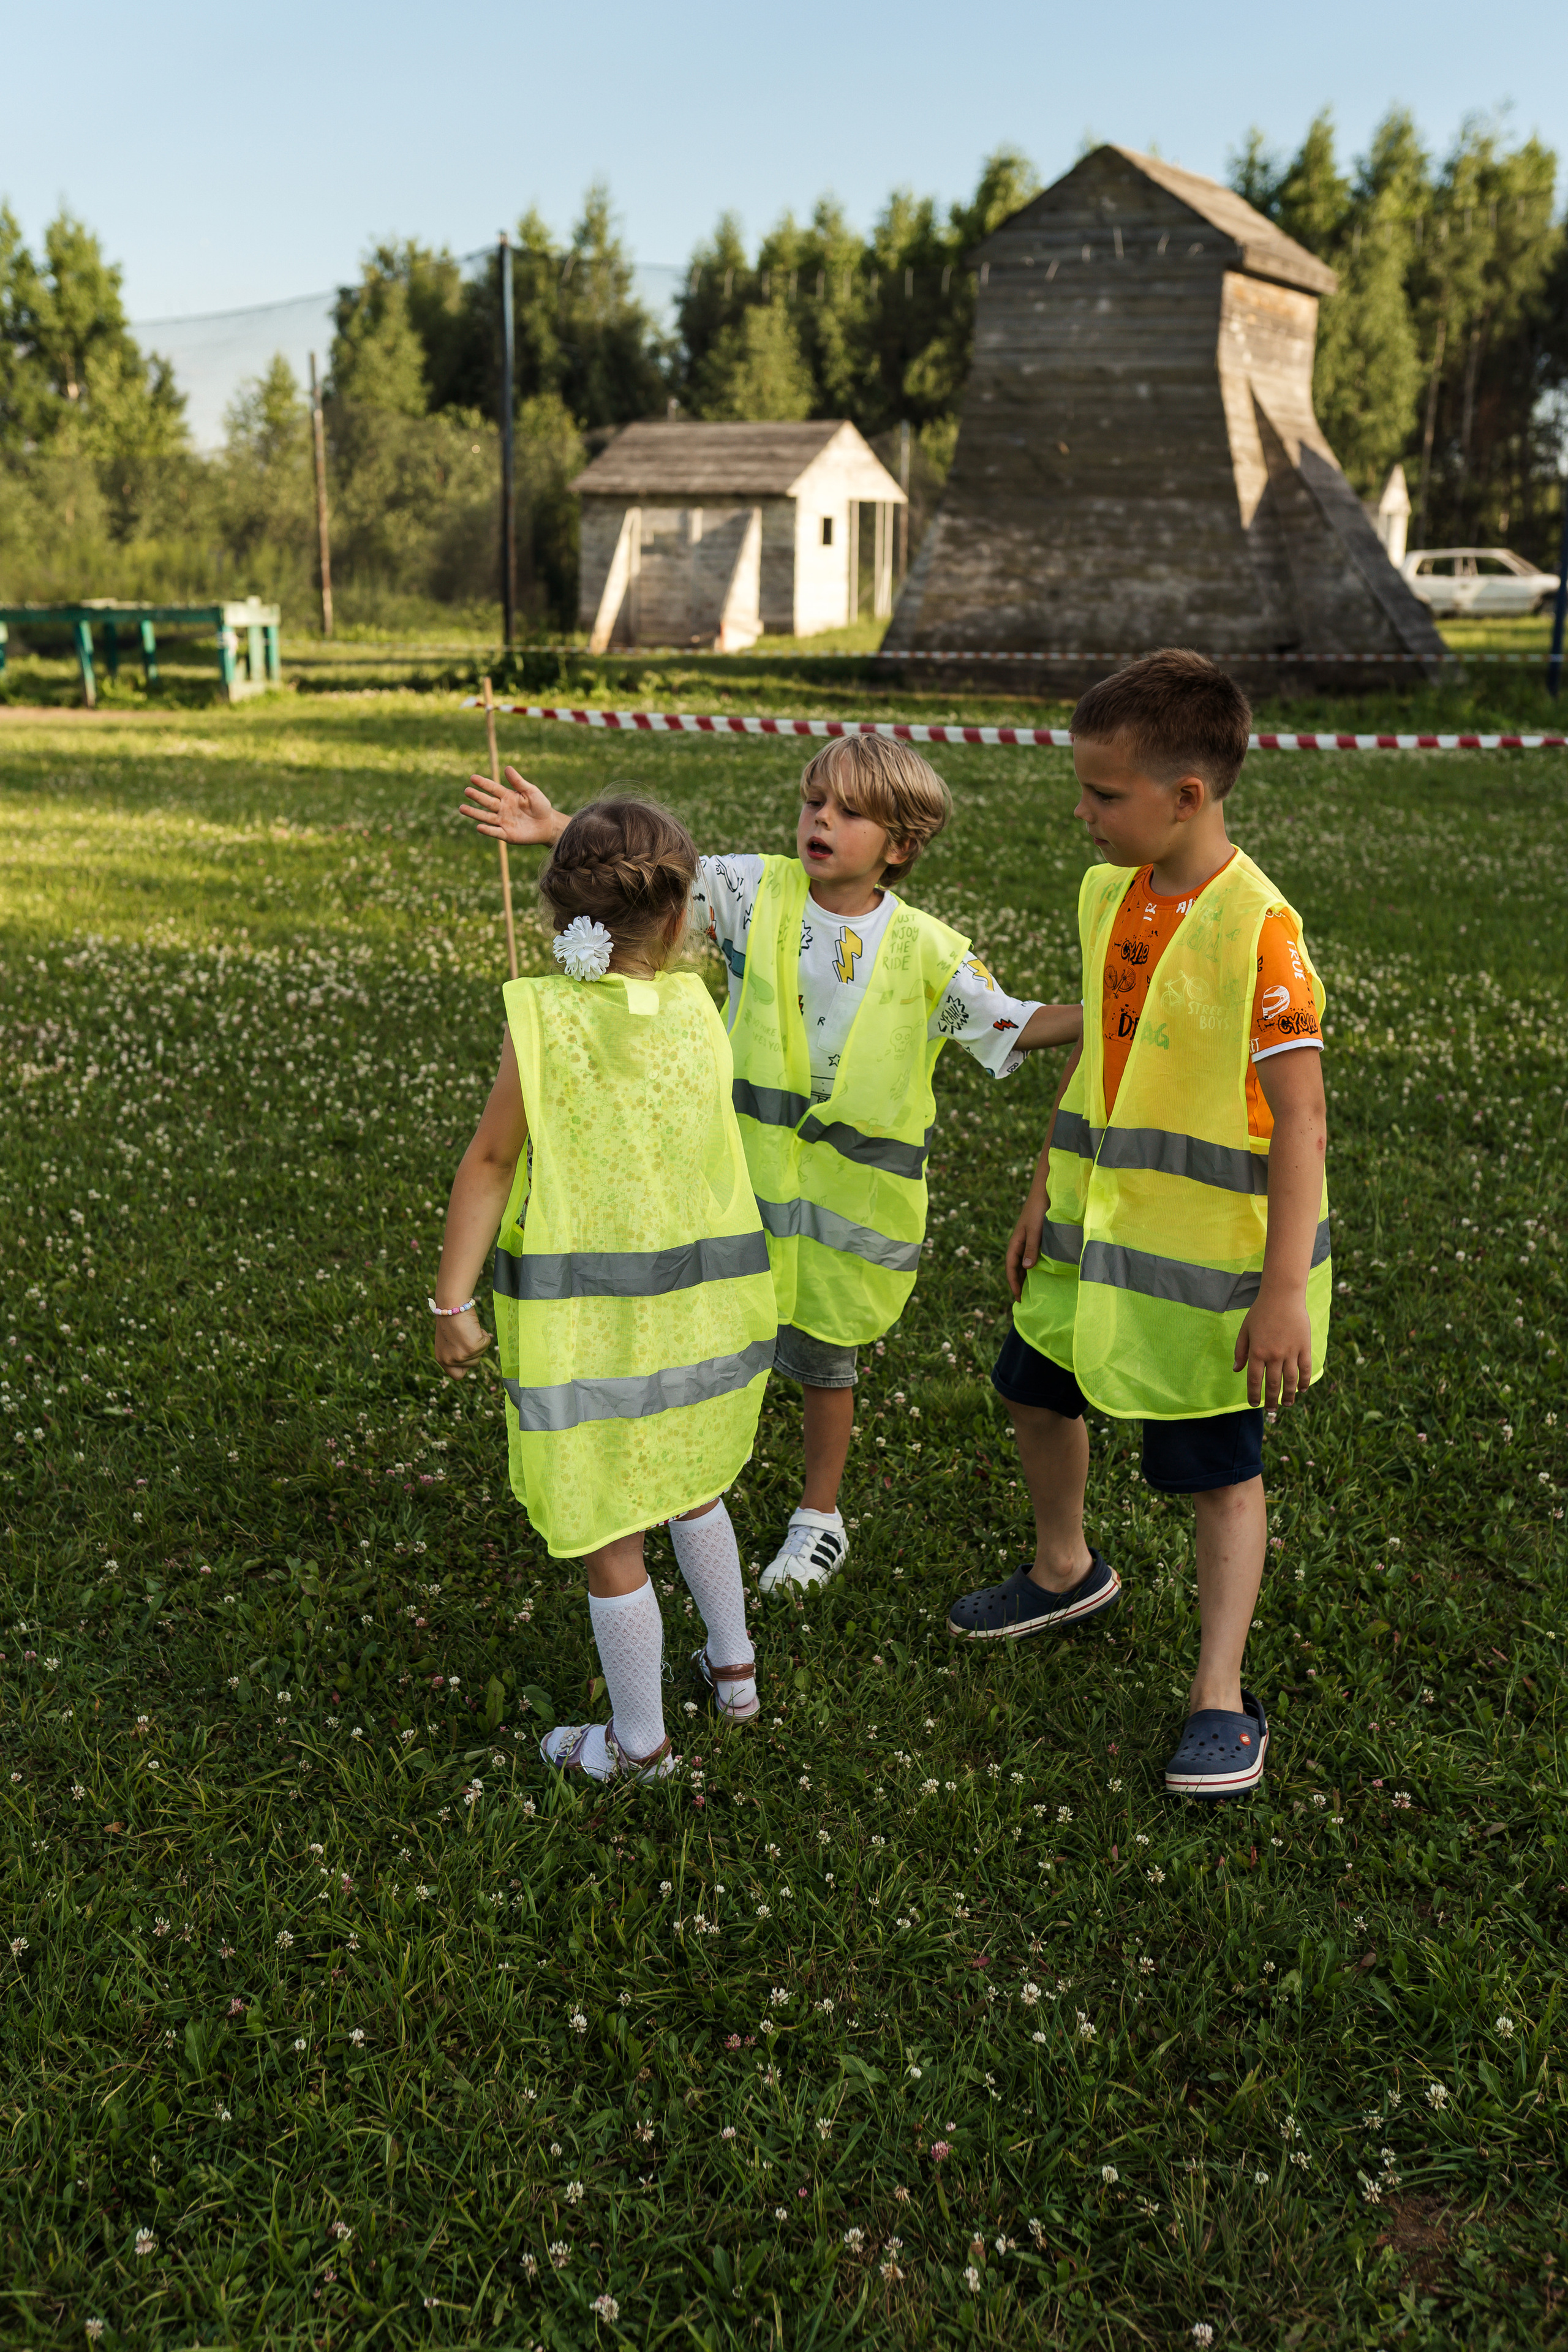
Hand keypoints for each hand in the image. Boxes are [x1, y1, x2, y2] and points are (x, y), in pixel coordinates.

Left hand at [433, 1307, 492, 1378]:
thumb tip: (471, 1356)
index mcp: (442, 1359)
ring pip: (481, 1354)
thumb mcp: (450, 1341)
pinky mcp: (472, 1348)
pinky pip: (486, 1343)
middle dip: (474, 1350)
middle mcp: (450, 1360)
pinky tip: (473, 1327)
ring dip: (478, 1341)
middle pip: (473, 1364)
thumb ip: (457, 1352)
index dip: (465, 1366)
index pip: (457, 1375)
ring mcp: (461, 1356)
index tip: (467, 1355)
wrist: (452, 1305)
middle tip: (466, 1335)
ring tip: (468, 1329)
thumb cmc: (452, 1319)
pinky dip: (483, 1334)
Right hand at [460, 765, 561, 845]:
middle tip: (466, 791)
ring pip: (486, 817)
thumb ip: (518, 782)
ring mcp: (503, 822)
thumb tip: (507, 767)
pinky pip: (495, 832)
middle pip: (487, 802)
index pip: (493, 788)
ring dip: (474, 813)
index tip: (472, 778)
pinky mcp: (507, 835)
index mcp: (507, 796)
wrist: (548, 825)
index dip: (483, 783)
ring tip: (462, 808)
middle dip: (477, 796)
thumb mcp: (531, 791)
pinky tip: (479, 826)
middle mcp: (502, 808)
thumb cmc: (540, 806)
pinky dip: (488, 830)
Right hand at [1004, 1185, 1048, 1302]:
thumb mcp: (1035, 1230)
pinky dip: (1034, 1266)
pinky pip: (1033, 1256)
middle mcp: (1020, 1243)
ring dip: (1026, 1276)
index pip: (1011, 1267)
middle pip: (1016, 1267)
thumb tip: (1026, 1268)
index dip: (1013, 1283)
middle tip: (1024, 1299)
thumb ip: (1031, 1248)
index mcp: (1016, 1242)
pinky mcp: (1038, 1237)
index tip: (1018, 1297)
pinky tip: (1041, 1272)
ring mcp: (1028, 1240)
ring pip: (1024, 1262)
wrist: (1045, 1191)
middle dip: (1018, 1282)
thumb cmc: (1038, 1209)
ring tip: (1032, 1290)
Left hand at [1234, 1288, 1312, 1410]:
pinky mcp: (1304, 1347)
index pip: (1254, 1380)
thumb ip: (1240, 1351)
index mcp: (1257, 1352)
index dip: (1254, 1395)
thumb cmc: (1260, 1312)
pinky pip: (1305, 1369)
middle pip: (1273, 1384)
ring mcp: (1290, 1352)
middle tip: (1272, 1409)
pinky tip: (1302, 1389)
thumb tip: (1236, 1370)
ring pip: (1290, 1381)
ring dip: (1289, 1395)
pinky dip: (1304, 1381)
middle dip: (1272, 1400)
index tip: (1254, 1404)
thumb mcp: (1245, 1330)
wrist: (1282, 1296)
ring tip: (1287, 1405)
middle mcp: (1273, 1355)